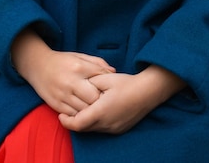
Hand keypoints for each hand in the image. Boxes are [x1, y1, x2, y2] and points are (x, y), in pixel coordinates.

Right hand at [31, 50, 115, 115]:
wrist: (37, 65)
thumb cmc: (62, 61)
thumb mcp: (80, 56)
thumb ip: (97, 63)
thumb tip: (113, 72)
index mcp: (78, 67)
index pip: (100, 80)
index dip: (108, 86)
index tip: (110, 88)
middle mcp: (70, 81)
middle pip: (93, 98)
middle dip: (101, 100)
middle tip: (105, 100)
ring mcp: (62, 94)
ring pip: (84, 110)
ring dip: (91, 110)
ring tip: (95, 107)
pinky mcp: (55, 104)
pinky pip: (73, 115)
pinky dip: (80, 115)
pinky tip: (83, 110)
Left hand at [59, 66, 184, 133]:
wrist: (148, 92)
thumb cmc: (126, 83)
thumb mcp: (105, 78)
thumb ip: (89, 83)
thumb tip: (79, 86)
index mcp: (101, 111)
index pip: (78, 124)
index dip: (66, 122)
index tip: (60, 115)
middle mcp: (107, 124)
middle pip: (84, 128)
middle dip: (74, 121)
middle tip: (66, 112)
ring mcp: (114, 128)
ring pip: (93, 129)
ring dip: (85, 122)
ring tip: (80, 110)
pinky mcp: (119, 129)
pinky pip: (102, 128)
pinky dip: (95, 122)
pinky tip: (95, 112)